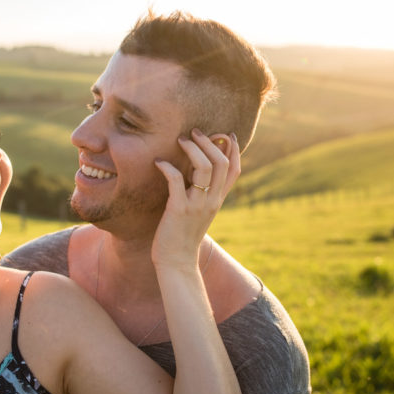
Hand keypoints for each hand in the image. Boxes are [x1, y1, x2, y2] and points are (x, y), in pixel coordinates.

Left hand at [152, 129, 239, 269]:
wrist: (177, 262)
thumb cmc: (183, 235)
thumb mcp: (199, 212)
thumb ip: (202, 192)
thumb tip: (196, 170)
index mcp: (218, 200)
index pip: (235, 170)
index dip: (234, 149)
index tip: (226, 134)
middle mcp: (212, 201)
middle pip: (221, 162)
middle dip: (210, 141)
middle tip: (194, 132)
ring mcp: (197, 205)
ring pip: (204, 167)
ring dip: (192, 148)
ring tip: (180, 139)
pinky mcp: (179, 210)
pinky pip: (176, 180)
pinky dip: (167, 167)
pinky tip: (158, 162)